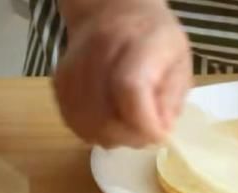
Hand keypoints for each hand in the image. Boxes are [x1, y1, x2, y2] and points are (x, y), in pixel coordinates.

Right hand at [54, 0, 191, 147]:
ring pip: (86, 123)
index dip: (143, 122)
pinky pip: (73, 122)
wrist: (111, 12)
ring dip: (111, 136)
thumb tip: (159, 131)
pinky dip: (93, 131)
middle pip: (104, 114)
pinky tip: (109, 121)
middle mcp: (100, 51)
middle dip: (129, 136)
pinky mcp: (58, 83)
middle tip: (145, 134)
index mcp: (139, 41)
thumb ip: (172, 98)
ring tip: (128, 126)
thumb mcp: (179, 61)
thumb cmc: (154, 40)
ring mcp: (74, 67)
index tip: (159, 136)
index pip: (130, 87)